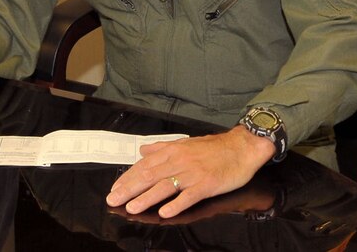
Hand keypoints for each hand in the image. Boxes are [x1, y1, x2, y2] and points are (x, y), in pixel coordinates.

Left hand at [105, 127, 275, 218]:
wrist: (242, 147)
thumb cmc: (214, 148)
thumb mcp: (185, 143)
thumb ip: (163, 148)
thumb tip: (144, 150)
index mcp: (173, 151)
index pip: (144, 165)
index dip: (128, 177)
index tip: (115, 187)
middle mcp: (180, 161)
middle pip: (150, 175)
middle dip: (129, 189)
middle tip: (114, 199)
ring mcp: (193, 173)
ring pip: (165, 186)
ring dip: (146, 197)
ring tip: (132, 207)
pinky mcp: (206, 184)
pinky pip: (189, 196)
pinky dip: (176, 204)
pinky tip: (165, 212)